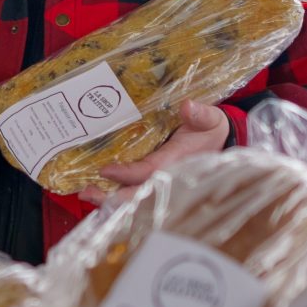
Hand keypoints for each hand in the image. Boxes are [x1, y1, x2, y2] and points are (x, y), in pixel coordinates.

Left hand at [79, 101, 229, 204]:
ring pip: (133, 199)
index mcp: (177, 162)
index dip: (127, 173)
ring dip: (109, 200)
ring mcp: (160, 185)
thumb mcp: (210, 119)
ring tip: (86, 194)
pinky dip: (115, 199)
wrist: (219, 145)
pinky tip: (97, 195)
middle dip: (112, 197)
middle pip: (137, 195)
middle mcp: (167, 178)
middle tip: (87, 192)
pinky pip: (134, 196)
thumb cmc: (210, 131)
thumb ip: (201, 114)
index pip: (149, 171)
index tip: (105, 169)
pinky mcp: (154, 185)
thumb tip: (188, 106)